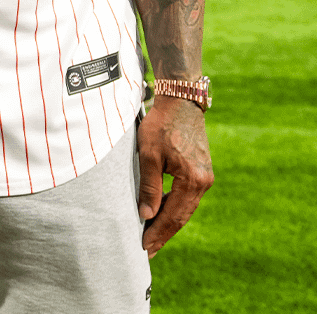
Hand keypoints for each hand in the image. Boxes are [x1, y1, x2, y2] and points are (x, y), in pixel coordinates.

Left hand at [137, 97, 213, 257]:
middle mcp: (203, 182)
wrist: (180, 102)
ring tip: (152, 235)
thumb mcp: (148, 154)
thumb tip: (146, 215)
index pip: (173, 215)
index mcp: (193, 180)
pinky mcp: (201, 170)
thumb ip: (149, 186)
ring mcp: (204, 176)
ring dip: (169, 221)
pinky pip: (187, 196)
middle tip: (147, 248)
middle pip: (181, 215)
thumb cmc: (161, 125)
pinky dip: (174, 207)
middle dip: (163, 232)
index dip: (158, 232)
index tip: (145, 247)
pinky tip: (161, 213)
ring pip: (185, 207)